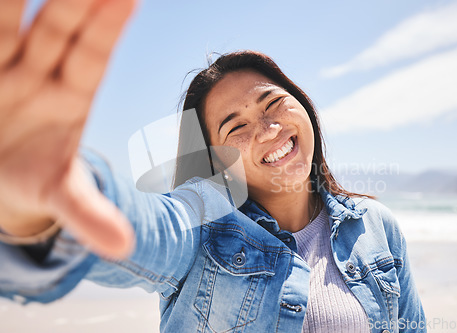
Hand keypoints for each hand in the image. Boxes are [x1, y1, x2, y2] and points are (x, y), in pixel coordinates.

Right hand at [0, 0, 135, 257]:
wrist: (1, 171)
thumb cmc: (34, 176)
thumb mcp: (62, 197)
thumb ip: (90, 216)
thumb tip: (125, 248)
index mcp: (71, 98)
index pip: (92, 57)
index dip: (106, 28)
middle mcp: (38, 71)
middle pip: (56, 27)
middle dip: (72, 0)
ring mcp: (3, 66)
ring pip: (6, 24)